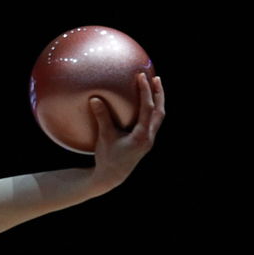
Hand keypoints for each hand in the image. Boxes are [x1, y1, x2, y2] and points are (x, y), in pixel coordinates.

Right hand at [89, 73, 165, 190]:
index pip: (147, 109)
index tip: (142, 77)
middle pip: (159, 112)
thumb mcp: (104, 137)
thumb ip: (102, 118)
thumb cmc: (107, 158)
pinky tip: (143, 106)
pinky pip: (151, 123)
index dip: (146, 91)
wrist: (112, 177)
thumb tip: (94, 99)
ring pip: (158, 118)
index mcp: (141, 136)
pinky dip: (150, 112)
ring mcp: (148, 141)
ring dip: (158, 103)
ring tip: (154, 89)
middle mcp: (149, 138)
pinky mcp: (144, 143)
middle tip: (156, 79)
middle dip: (159, 95)